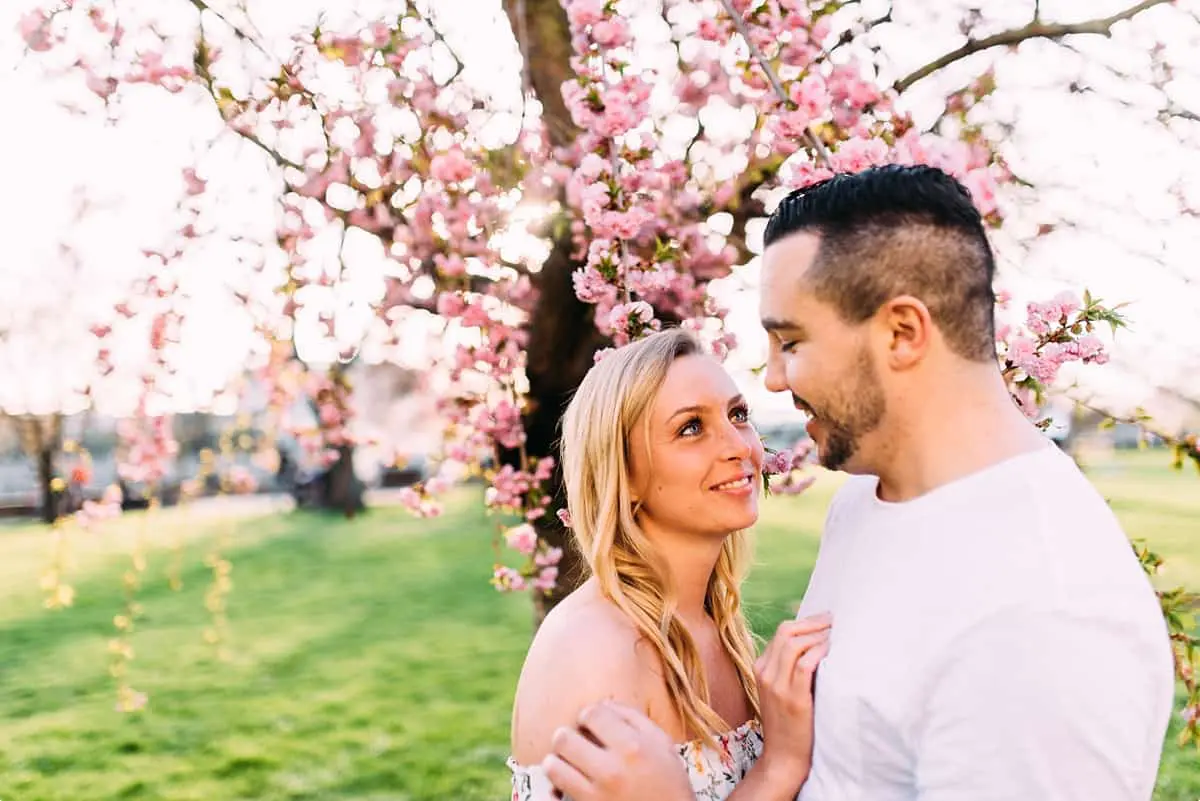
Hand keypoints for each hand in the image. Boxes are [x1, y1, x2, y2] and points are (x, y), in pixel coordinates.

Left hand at [542, 700, 692, 800]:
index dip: (588, 715)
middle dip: (568, 735)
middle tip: (575, 741)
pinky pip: (554, 797)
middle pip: (564, 738)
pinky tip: (566, 785)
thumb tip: (603, 704)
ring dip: (557, 761)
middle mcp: (611, 771)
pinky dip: (554, 789)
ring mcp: (597, 796)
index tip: (592, 723)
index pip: (590, 714)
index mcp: (631, 747)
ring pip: (553, 767)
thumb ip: (633, 718)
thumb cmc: (669, 783)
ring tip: (568, 762)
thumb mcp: (662, 743)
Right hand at [752, 612, 831, 787]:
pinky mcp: (793, 699)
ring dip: (819, 635)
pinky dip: (820, 652)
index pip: (782, 632)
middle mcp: (765, 673)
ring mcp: (776, 686)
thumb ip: (791, 668)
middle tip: (835, 621)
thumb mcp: (782, 690)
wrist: (783, 757)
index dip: (806, 622)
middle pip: (787, 632)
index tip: (826, 620)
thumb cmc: (790, 723)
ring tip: (839, 635)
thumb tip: (818, 644)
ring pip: (794, 644)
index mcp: (761, 668)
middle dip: (813, 622)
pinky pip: (805, 664)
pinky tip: (833, 651)